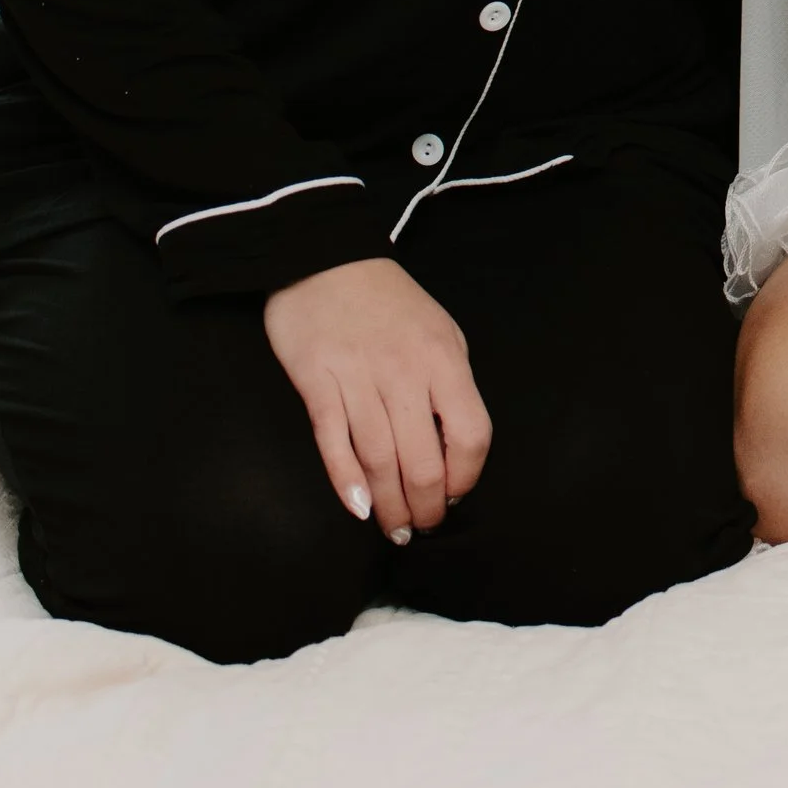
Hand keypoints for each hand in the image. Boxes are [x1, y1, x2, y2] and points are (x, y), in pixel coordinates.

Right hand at [263, 257, 492, 541]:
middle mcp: (405, 372)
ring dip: (390, 505)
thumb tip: (454, 446)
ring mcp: (358, 378)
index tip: (456, 494)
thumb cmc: (389, 302)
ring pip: (380, 460)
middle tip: (421, 526)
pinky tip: (358, 507)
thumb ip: (450, 383)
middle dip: (426, 505)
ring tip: (394, 529)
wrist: (325, 258)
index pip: (471, 434)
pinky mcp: (316, 382)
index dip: (467, 476)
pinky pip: (333, 441)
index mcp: (444, 359)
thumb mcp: (440, 332)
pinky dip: (346, 480)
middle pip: (423, 459)